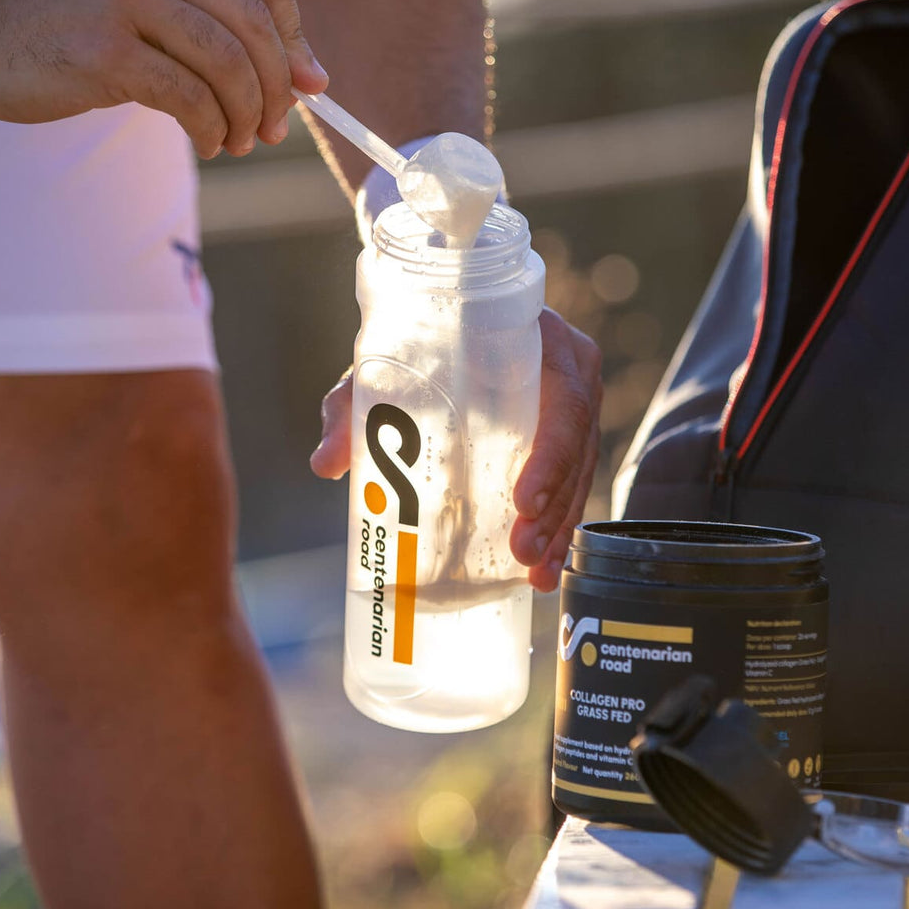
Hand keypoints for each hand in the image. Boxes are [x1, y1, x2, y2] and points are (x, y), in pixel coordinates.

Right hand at [0, 0, 327, 158]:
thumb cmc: (76, 23)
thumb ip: (220, 22)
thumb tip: (313, 79)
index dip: (296, 41)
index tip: (304, 87)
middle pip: (255, 28)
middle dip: (276, 90)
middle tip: (274, 128)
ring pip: (226, 65)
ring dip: (245, 116)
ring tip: (237, 141)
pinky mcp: (105, 49)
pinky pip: (188, 98)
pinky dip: (210, 129)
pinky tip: (207, 141)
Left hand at [311, 308, 602, 590]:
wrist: (443, 334)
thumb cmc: (416, 346)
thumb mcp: (383, 371)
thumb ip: (351, 410)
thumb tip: (326, 464)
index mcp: (540, 341)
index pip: (563, 400)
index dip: (550, 455)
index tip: (522, 501)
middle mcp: (571, 370)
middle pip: (578, 446)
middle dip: (554, 508)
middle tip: (521, 552)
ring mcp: (577, 405)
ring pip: (581, 473)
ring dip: (559, 528)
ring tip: (533, 574)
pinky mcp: (569, 438)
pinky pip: (575, 485)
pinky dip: (559, 529)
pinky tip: (542, 570)